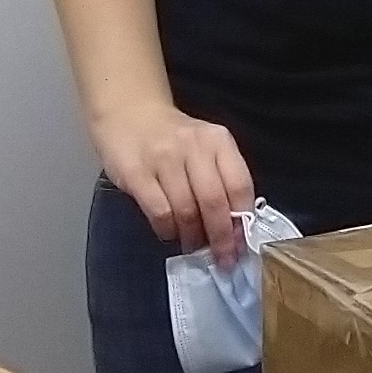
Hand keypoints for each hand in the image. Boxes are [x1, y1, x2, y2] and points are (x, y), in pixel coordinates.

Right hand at [94, 103, 254, 256]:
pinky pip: (159, 212)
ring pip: (186, 210)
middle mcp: (193, 147)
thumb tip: (236, 228)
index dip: (242, 221)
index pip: (240, 185)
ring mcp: (163, 158)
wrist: (129, 114)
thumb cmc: (175, 139)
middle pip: (214, 201)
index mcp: (218, 141)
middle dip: (221, 237)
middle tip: (222, 258)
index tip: (242, 244)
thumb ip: (223, 179)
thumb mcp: (206, 148)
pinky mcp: (136, 173)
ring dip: (193, 237)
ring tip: (194, 246)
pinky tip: (169, 232)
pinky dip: (167, 230)